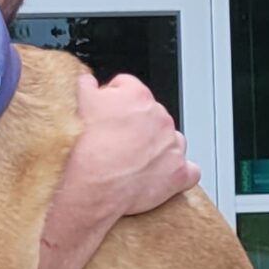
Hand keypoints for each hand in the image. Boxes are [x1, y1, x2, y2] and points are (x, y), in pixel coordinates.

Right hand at [61, 71, 195, 224]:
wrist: (92, 186)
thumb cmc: (85, 148)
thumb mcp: (78, 104)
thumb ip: (86, 87)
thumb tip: (88, 82)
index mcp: (137, 96)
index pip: (128, 87)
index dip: (113, 99)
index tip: (106, 111)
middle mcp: (160, 118)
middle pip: (151, 114)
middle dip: (136, 125)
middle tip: (115, 140)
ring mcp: (171, 146)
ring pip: (171, 140)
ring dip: (158, 147)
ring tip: (135, 160)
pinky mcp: (178, 173)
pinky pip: (190, 170)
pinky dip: (179, 173)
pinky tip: (164, 176)